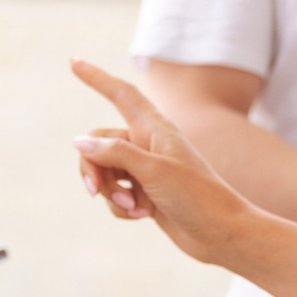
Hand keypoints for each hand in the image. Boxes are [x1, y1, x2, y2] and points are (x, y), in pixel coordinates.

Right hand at [71, 59, 252, 263]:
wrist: (223, 234)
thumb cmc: (198, 196)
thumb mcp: (154, 170)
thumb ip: (115, 154)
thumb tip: (79, 142)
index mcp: (155, 128)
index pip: (121, 94)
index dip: (97, 77)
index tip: (73, 61)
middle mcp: (148, 145)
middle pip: (99, 144)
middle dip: (94, 169)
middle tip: (95, 191)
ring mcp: (146, 171)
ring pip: (105, 173)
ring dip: (111, 193)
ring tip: (135, 208)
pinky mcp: (144, 195)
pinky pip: (115, 196)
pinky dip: (122, 208)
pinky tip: (142, 216)